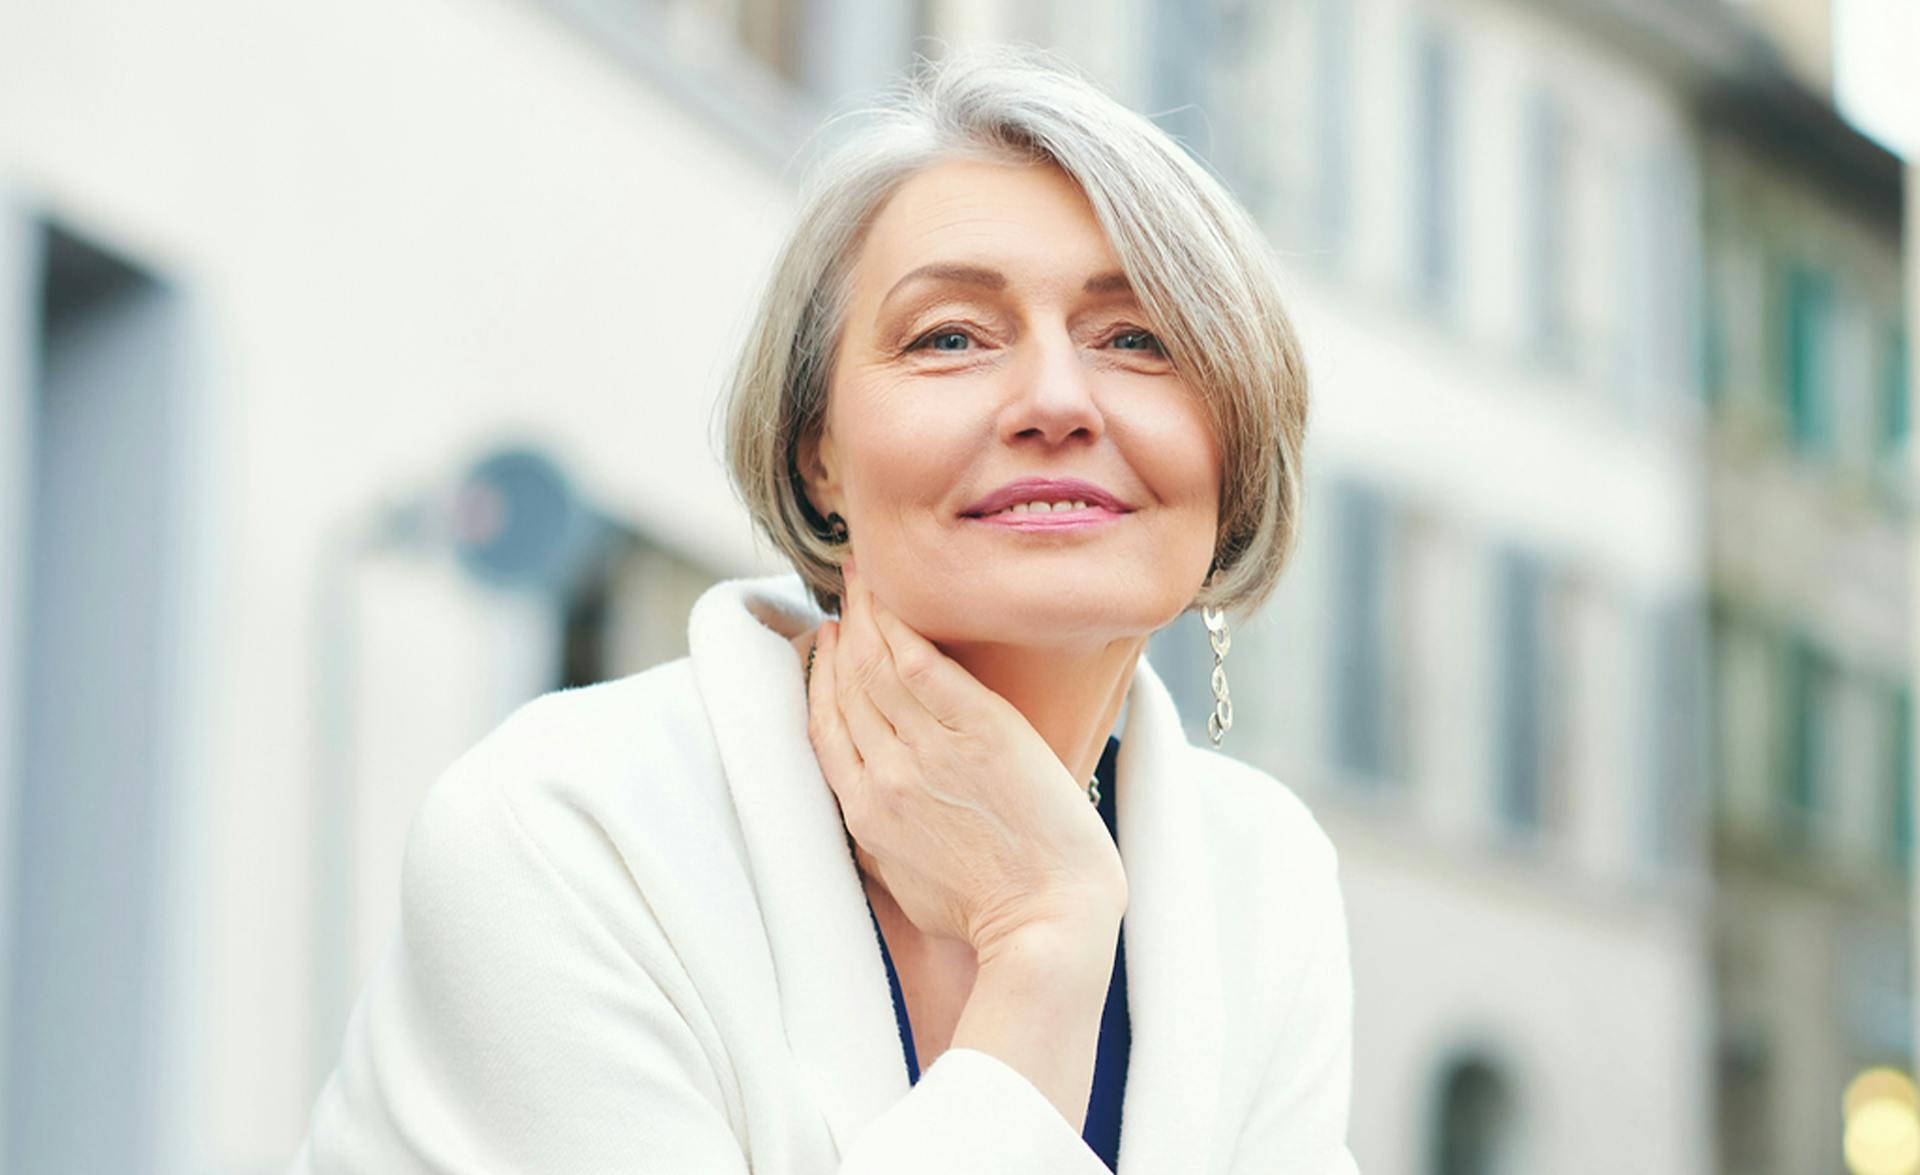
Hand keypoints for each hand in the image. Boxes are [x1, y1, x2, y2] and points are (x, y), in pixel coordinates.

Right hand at [805, 562, 1127, 959]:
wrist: (1046, 922)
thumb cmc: (988, 913)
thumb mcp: (906, 884)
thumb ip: (879, 837)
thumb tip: (871, 808)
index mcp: (865, 816)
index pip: (825, 728)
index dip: (820, 679)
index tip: (823, 645)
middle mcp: (884, 776)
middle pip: (846, 687)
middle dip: (840, 635)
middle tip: (843, 598)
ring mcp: (928, 751)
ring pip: (877, 666)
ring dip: (864, 616)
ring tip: (863, 582)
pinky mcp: (979, 731)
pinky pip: (923, 663)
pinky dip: (899, 625)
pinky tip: (893, 599)